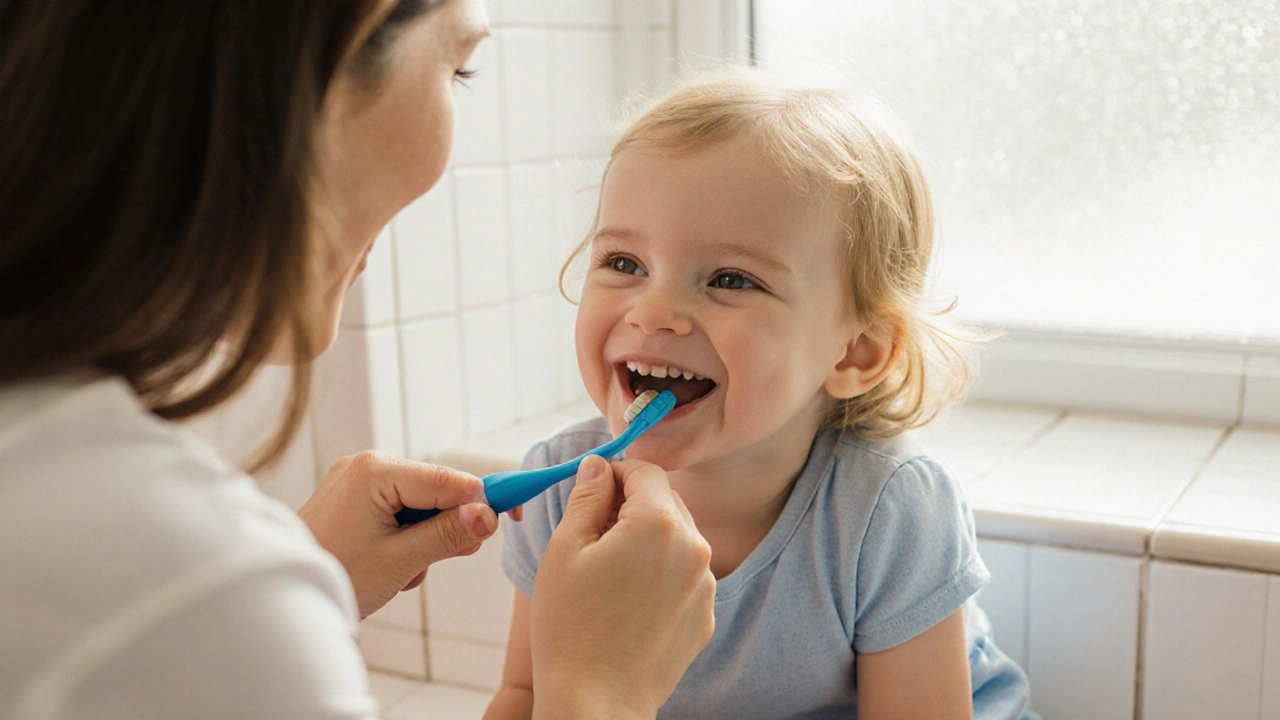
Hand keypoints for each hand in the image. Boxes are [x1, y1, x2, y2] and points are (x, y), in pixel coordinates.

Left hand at [299, 451, 498, 618]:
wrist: (281, 598)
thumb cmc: (335, 577)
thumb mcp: (400, 561)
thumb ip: (447, 535)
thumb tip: (489, 515)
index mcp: (375, 471)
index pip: (448, 480)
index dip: (484, 500)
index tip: (513, 517)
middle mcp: (366, 465)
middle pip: (436, 489)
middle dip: (445, 526)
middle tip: (441, 559)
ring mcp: (358, 479)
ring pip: (420, 503)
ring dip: (424, 537)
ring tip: (400, 570)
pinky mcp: (354, 496)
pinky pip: (399, 509)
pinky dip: (406, 536)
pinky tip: (388, 562)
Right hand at [529, 455, 715, 719]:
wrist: (597, 702)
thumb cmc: (571, 626)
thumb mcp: (565, 549)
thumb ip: (587, 496)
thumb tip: (598, 466)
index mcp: (659, 523)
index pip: (646, 471)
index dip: (616, 472)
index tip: (593, 488)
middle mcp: (695, 548)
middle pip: (666, 501)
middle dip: (632, 506)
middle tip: (593, 534)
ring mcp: (706, 585)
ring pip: (677, 539)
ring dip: (648, 541)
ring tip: (609, 575)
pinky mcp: (705, 615)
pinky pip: (684, 576)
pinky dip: (661, 576)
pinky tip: (628, 602)